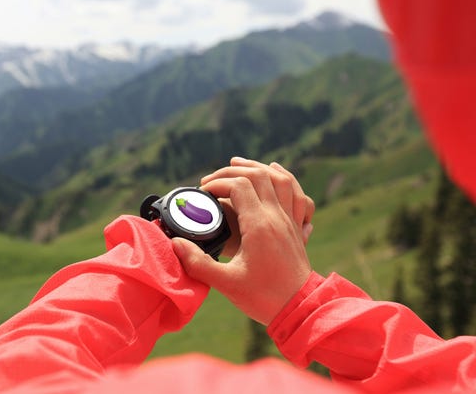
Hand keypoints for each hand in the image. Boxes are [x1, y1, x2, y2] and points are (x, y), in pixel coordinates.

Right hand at [172, 157, 313, 324]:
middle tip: (212, 179)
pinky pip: (296, 194)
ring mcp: (290, 220)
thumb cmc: (264, 298)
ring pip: (280, 179)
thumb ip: (198, 263)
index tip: (203, 193)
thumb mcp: (226, 283)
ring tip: (239, 164)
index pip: (238, 186)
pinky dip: (285, 178)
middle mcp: (277, 217)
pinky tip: (276, 173)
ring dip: (258, 167)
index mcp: (259, 226)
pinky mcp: (297, 228)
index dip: (218, 183)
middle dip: (232, 171)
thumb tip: (175, 244)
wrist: (301, 311)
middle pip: (258, 175)